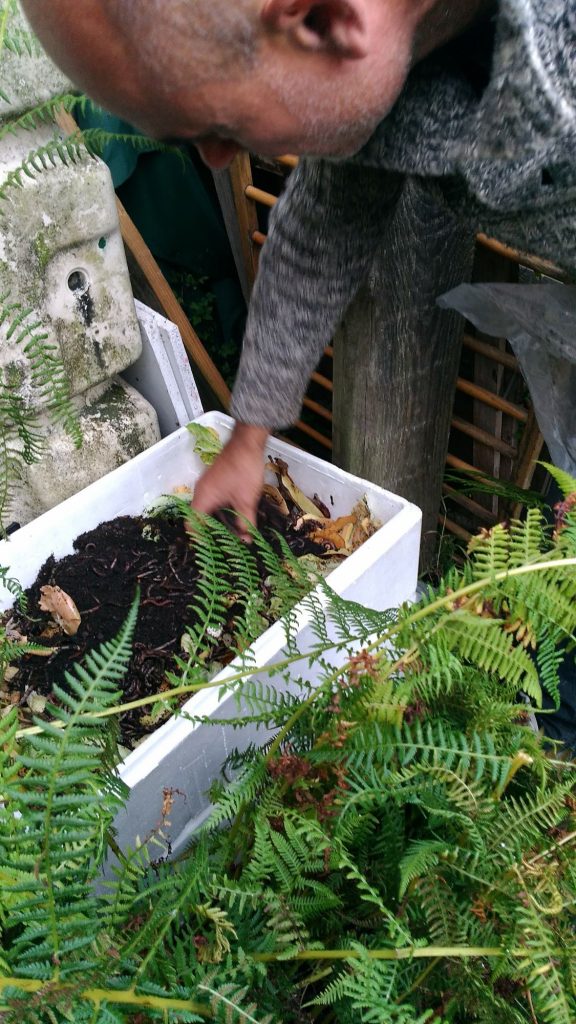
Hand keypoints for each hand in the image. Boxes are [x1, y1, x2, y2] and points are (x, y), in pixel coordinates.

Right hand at [191, 422, 268, 540]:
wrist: (247, 442)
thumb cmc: (244, 470)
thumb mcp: (246, 501)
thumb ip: (245, 522)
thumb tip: (246, 540)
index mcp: (203, 498)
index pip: (192, 524)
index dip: (199, 539)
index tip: (209, 551)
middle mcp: (201, 492)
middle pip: (199, 518)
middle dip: (210, 533)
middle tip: (221, 547)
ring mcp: (208, 485)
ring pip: (207, 510)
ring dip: (216, 522)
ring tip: (229, 536)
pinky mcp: (216, 481)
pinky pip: (213, 501)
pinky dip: (220, 511)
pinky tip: (233, 518)